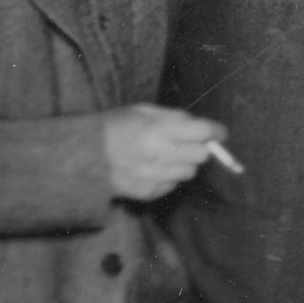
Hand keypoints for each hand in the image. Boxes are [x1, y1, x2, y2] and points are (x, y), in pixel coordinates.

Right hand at [102, 104, 226, 201]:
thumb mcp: (143, 110)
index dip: (216, 132)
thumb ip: (175, 117)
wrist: (83, 157)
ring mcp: (154, 176)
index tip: (220, 133)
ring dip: (186, 163)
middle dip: (201, 147)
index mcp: (158, 130)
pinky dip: (171, 176)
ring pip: (190, 172)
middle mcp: (159, 154)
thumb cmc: (114, 127)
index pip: (203, 133)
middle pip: (202, 155)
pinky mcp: (149, 192)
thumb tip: (201, 126)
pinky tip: (155, 167)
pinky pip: (174, 185)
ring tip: (169, 155)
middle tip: (191, 142)